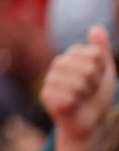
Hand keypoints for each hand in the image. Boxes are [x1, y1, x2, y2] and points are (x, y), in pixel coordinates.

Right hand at [40, 26, 115, 150]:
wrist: (88, 123)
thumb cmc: (96, 97)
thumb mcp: (104, 71)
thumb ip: (100, 50)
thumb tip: (97, 27)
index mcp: (70, 56)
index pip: (94, 55)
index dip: (102, 70)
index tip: (97, 79)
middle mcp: (57, 64)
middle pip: (88, 69)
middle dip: (95, 84)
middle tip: (89, 92)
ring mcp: (51, 80)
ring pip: (79, 84)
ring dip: (86, 96)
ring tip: (81, 100)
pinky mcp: (47, 97)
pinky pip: (69, 98)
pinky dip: (76, 106)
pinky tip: (72, 107)